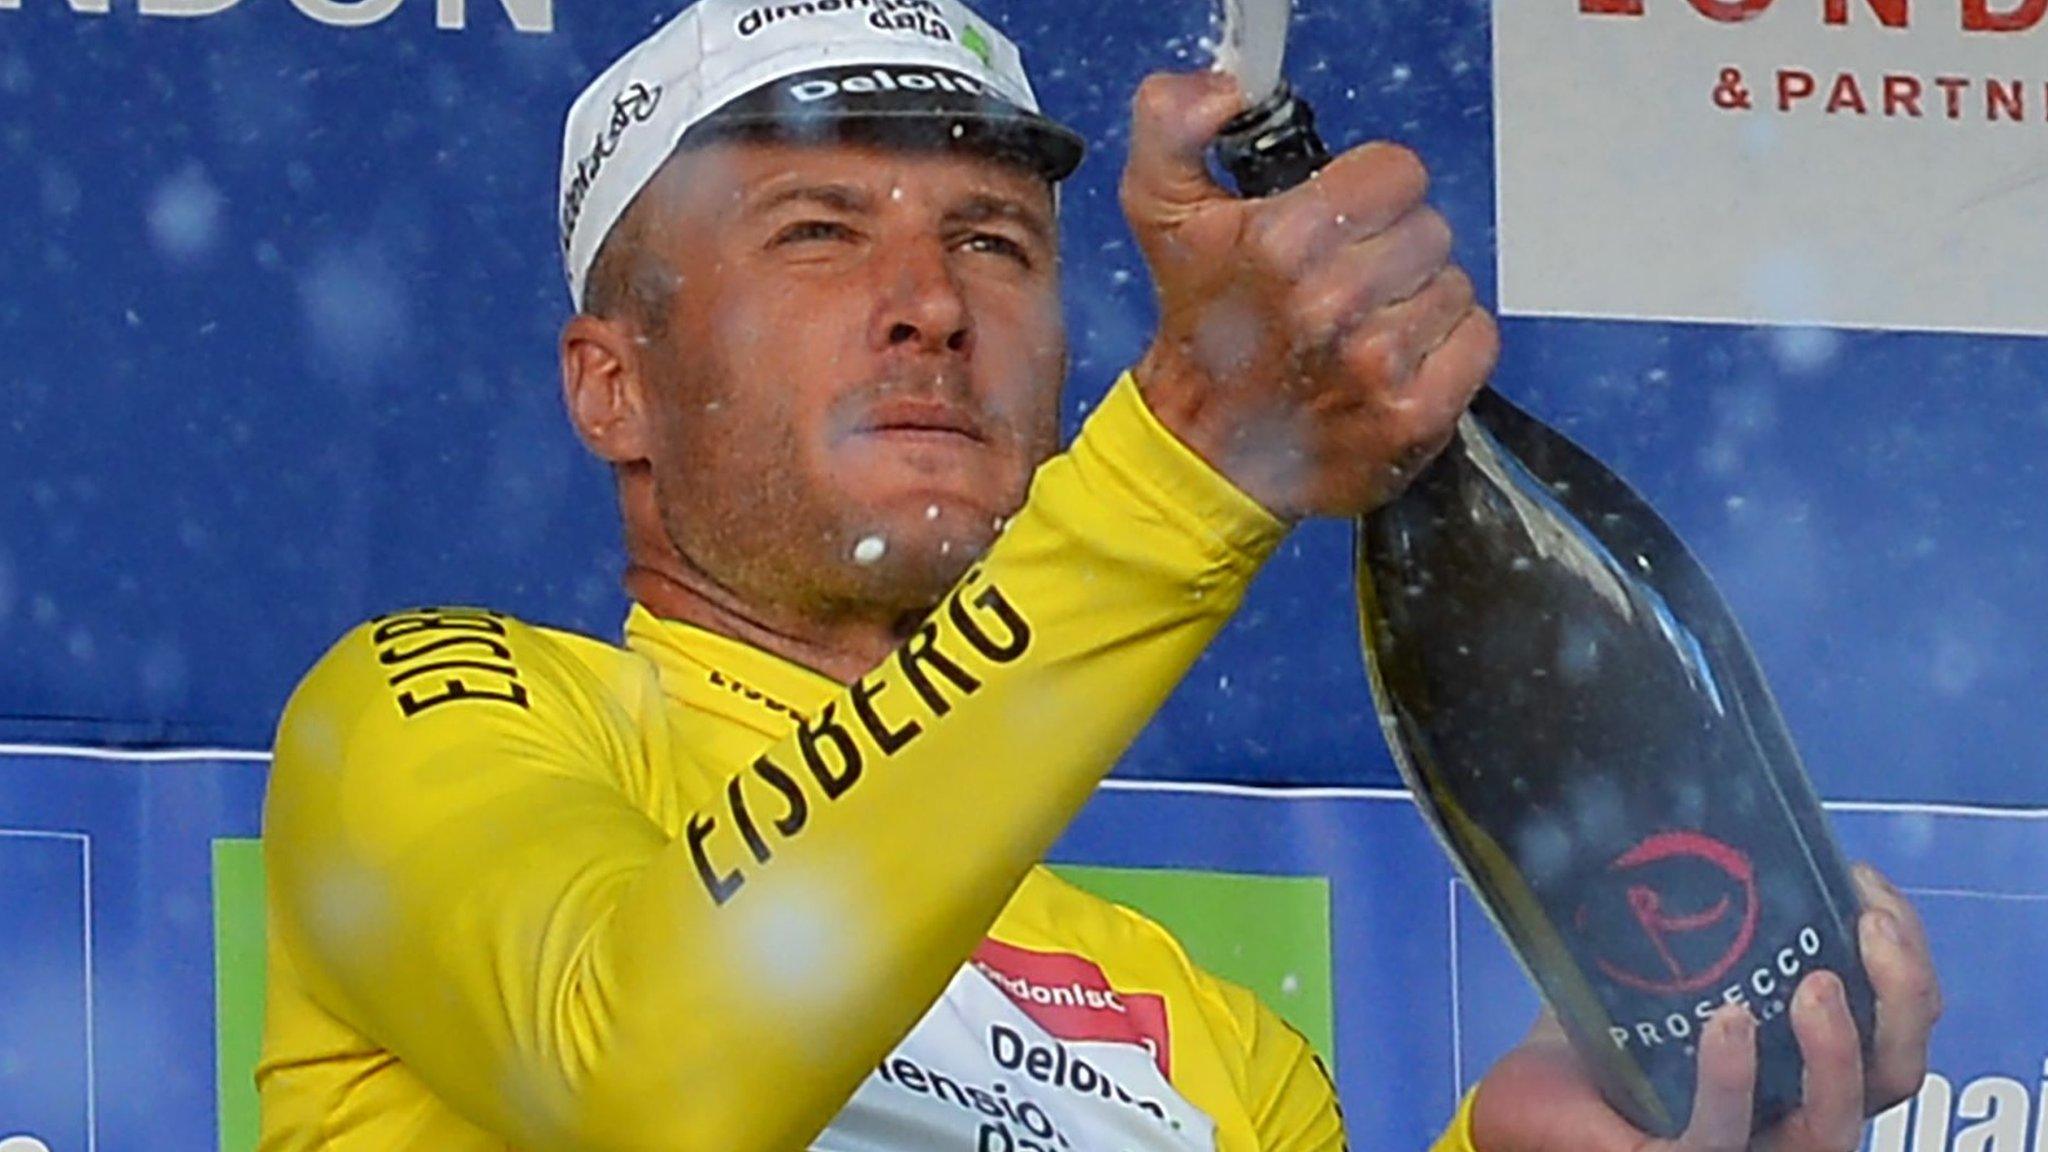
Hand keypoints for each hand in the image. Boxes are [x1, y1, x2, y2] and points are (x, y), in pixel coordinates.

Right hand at [1119, 70, 1497, 520]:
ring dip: (1415, 304)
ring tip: (1362, 331)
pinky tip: (1395, 366)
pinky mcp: (1414, 416)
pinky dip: (1446, 352)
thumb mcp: (1162, 215)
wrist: (1204, 454)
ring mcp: (1378, 365)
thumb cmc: (1201, 332)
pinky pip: (1476, 341)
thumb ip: (1172, 126)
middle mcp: (1331, 304)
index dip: (1368, 194)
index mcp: (1280, 243)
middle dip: (1390, 251)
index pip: (1398, 173)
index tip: (1336, 226)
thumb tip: (1224, 94)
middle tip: (1341, 287)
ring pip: (1452, 285)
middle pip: (1429, 229)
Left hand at [1469, 865, 1940, 1151]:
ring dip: (1837, 1050)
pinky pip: (1721, 1136)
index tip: (1864, 880)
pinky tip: (1728, 1024)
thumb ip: (1706, 905)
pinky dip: (1733, 1080)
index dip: (1904, 953)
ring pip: (1831, 1124)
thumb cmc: (1603, 1029)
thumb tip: (1709, 799)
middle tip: (1871, 925)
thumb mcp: (1668, 958)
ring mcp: (1746, 1143)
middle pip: (1894, 1072)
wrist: (1522, 1091)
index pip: (1896, 1020)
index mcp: (1807, 1060)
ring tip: (1814, 983)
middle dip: (1903, 996)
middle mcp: (1794, 1108)